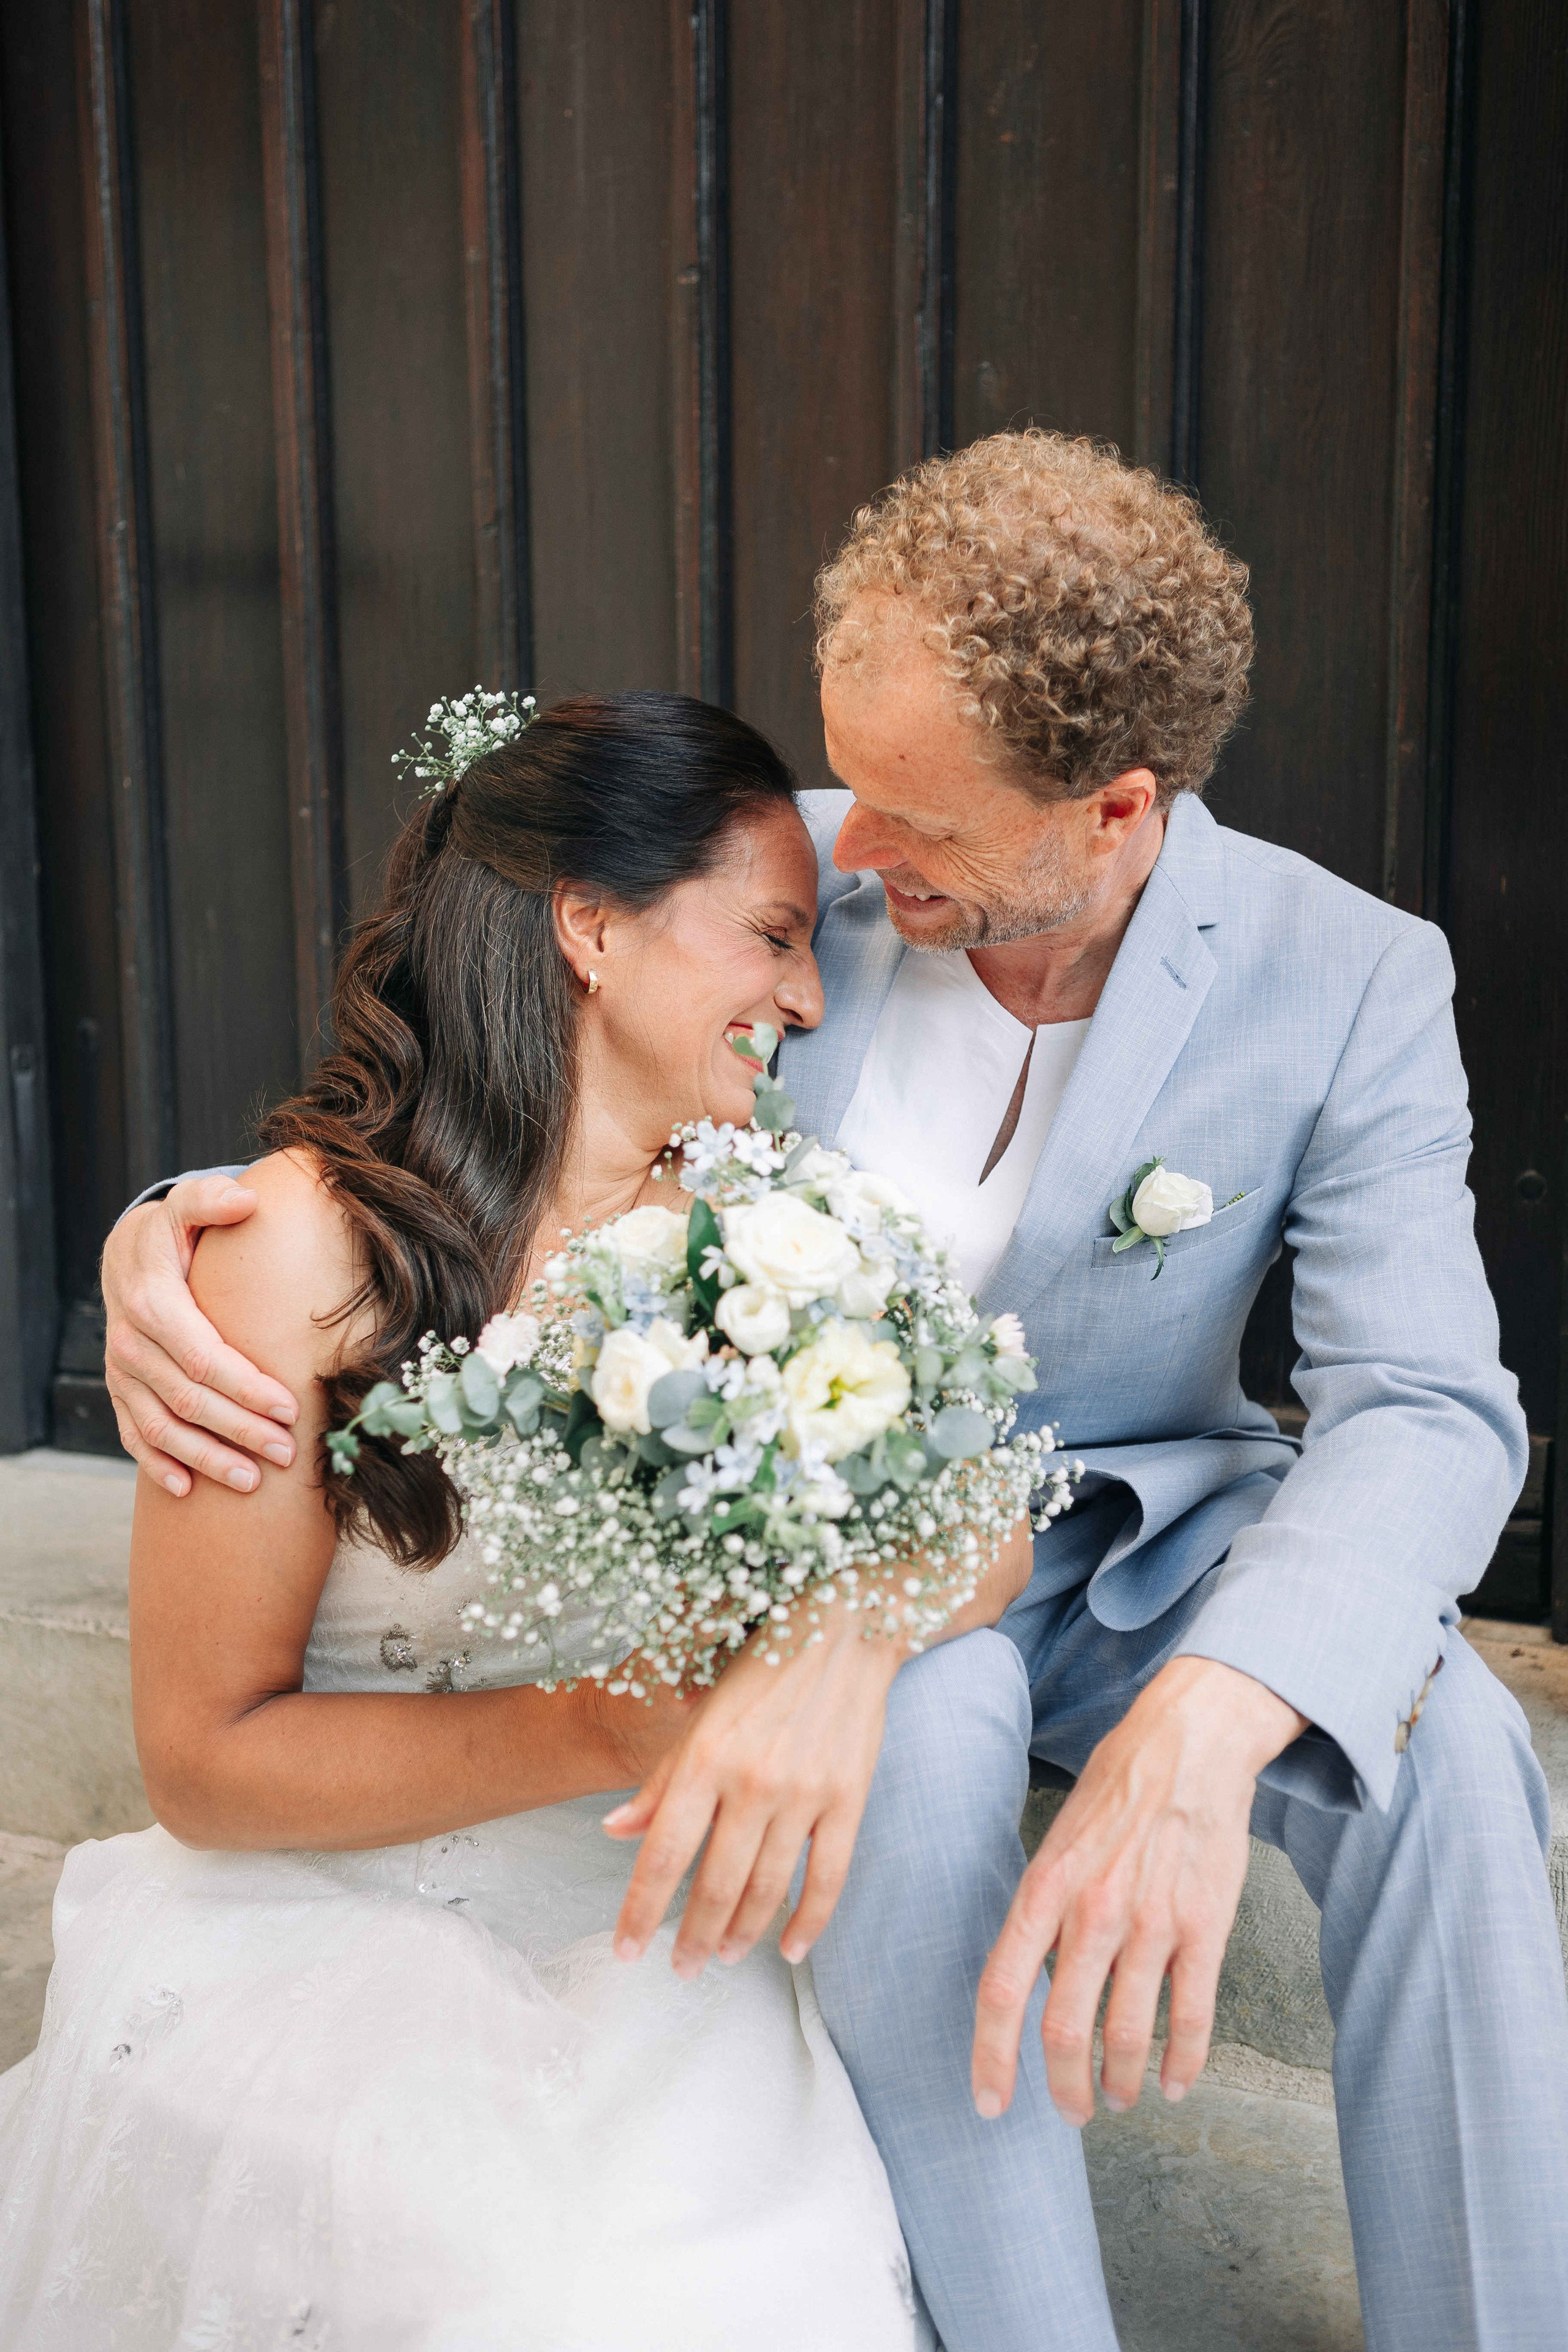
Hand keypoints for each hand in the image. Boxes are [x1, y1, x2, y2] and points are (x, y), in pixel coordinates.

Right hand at [103, 1176, 300, 1495]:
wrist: (128, 1254)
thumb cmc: (176, 1233)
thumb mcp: (189, 1205)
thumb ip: (213, 1200)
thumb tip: (247, 1199)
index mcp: (153, 1303)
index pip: (202, 1357)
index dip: (246, 1387)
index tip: (290, 1409)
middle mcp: (132, 1343)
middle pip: (189, 1401)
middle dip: (240, 1432)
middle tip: (288, 1455)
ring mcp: (123, 1372)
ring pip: (162, 1428)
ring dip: (206, 1459)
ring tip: (252, 1482)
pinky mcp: (120, 1391)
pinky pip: (133, 1436)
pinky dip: (158, 1466)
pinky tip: (188, 1490)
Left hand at [603, 1600, 903, 1978]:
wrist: (842, 1630)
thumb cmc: (761, 1670)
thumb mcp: (699, 1716)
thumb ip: (661, 1780)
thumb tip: (615, 1832)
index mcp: (705, 1758)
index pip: (662, 1856)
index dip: (640, 1912)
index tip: (627, 1950)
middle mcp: (752, 1780)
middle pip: (714, 1884)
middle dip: (692, 1938)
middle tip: (681, 1968)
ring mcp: (804, 1792)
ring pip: (767, 1888)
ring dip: (741, 1934)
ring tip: (725, 1957)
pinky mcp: (849, 1798)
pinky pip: (829, 1878)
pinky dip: (809, 1921)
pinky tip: (790, 1947)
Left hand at [971, 1657, 1307, 2126]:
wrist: (1190, 1742)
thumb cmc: (1118, 1787)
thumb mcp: (1057, 1839)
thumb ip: (1043, 1907)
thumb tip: (1029, 1975)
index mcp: (1045, 1887)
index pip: (1002, 1990)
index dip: (990, 2058)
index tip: (989, 2103)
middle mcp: (1092, 1912)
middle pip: (1064, 2031)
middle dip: (1062, 2089)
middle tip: (1069, 2111)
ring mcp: (1151, 1924)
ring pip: (1126, 2036)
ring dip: (1118, 2083)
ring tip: (1117, 2099)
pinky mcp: (1204, 1928)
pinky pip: (1191, 2017)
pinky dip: (1182, 2064)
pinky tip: (1175, 2084)